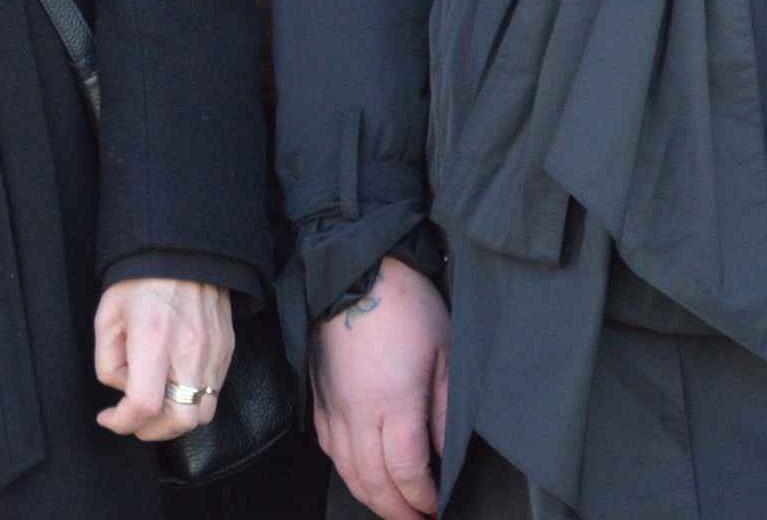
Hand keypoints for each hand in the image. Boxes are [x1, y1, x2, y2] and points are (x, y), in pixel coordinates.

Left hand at [94, 276, 233, 441]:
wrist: (183, 251)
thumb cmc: (139, 281)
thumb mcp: (107, 315)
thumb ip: (107, 360)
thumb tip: (122, 389)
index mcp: (154, 339)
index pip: (144, 403)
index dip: (122, 422)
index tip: (109, 417)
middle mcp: (189, 350)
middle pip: (180, 420)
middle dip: (153, 431)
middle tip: (134, 421)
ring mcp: (213, 352)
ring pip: (202, 413)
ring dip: (175, 420)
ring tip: (156, 407)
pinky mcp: (226, 349)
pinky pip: (214, 392)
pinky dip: (193, 400)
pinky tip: (175, 386)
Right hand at [315, 254, 450, 519]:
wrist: (355, 271)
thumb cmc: (405, 305)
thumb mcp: (446, 353)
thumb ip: (446, 410)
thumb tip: (447, 454)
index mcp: (393, 403)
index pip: (406, 472)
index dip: (422, 499)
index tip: (438, 508)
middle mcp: (357, 413)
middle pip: (372, 482)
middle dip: (397, 511)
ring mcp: (333, 406)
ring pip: (346, 471)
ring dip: (371, 498)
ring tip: (394, 508)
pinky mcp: (319, 396)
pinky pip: (329, 449)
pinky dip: (347, 472)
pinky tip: (362, 475)